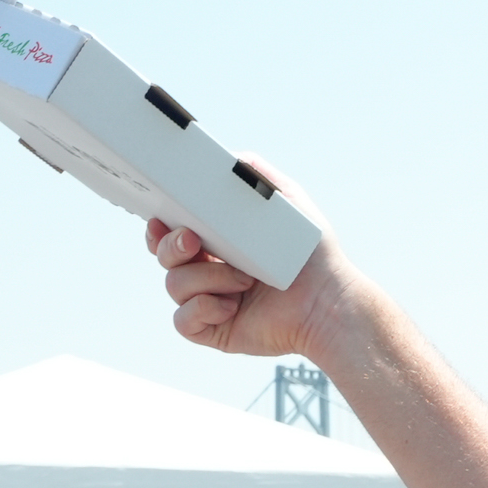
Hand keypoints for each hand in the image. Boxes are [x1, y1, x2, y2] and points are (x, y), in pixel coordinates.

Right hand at [148, 161, 374, 367]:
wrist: (329, 300)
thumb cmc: (311, 253)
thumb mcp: (286, 201)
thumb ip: (257, 176)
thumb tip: (227, 158)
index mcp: (218, 243)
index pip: (172, 233)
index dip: (158, 228)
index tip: (160, 218)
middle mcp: (209, 271)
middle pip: (164, 257)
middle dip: (171, 247)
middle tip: (194, 242)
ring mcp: (210, 301)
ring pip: (175, 286)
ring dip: (207, 278)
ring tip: (246, 280)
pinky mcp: (214, 329)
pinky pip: (183, 321)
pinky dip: (202, 309)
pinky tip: (230, 306)